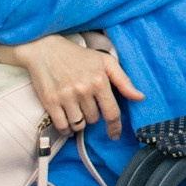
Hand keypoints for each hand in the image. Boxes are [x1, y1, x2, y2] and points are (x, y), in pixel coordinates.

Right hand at [18, 33, 145, 139]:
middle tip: (86, 103)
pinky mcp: (50, 101)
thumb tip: (140, 97)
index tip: (114, 135)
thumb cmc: (78, 56)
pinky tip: (67, 121)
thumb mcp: (105, 62)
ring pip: (79, 125)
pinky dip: (66, 128)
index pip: (112, 113)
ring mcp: (66, 96)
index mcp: (99, 81)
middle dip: (93, 115)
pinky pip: (62, 126)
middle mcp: (83, 90)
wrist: (46, 50)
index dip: (115, 127)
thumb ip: (123, 81)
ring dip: (79, 122)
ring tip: (76, 110)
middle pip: (94, 119)